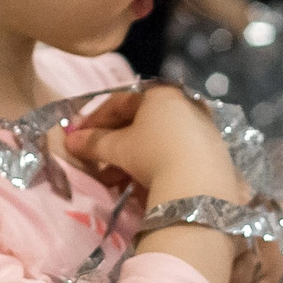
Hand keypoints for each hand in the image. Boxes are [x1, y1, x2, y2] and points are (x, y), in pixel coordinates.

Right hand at [63, 86, 243, 204]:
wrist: (199, 183)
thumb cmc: (153, 153)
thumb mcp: (118, 147)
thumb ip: (94, 142)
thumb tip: (70, 141)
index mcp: (160, 94)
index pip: (120, 102)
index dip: (94, 120)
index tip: (76, 136)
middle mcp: (183, 105)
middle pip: (138, 124)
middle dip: (112, 146)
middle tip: (93, 163)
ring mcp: (200, 129)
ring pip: (155, 143)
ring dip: (128, 161)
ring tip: (112, 183)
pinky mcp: (211, 153)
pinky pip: (173, 156)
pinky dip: (152, 168)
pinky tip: (139, 188)